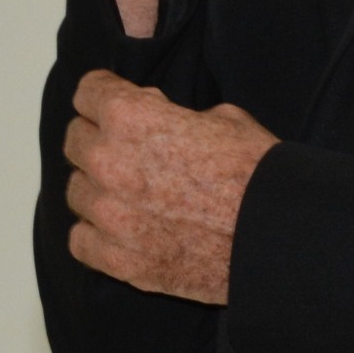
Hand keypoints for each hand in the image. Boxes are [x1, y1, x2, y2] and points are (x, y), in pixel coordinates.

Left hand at [64, 72, 277, 304]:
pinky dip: (96, 234)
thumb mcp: (223, 118)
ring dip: (98, 188)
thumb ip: (174, 116)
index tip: (116, 102)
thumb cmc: (258, 173)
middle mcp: (109, 162)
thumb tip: (160, 121)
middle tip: (129, 149)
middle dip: (99, 138)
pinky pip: (80, 240)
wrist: (278, 236)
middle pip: (75, 140)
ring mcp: (110, 215)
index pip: (88, 92)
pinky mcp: (118, 260)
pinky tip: (122, 229)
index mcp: (132, 117)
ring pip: (76, 191)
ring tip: (130, 194)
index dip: (107, 94)